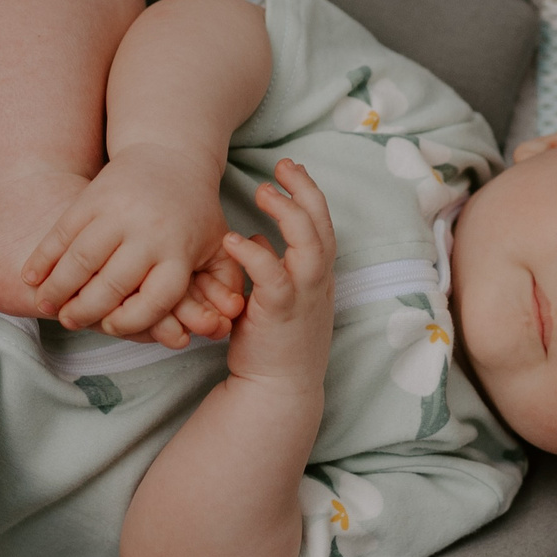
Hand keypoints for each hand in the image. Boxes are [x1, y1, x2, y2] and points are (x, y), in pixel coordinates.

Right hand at [21, 141, 247, 347]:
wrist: (169, 154)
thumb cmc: (193, 212)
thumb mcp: (217, 245)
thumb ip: (225, 284)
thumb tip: (229, 321)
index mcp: (179, 250)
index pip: (154, 300)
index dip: (129, 320)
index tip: (111, 327)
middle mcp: (147, 233)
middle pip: (111, 285)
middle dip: (85, 311)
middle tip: (70, 322)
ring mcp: (116, 213)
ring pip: (80, 261)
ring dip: (57, 289)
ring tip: (46, 305)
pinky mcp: (92, 197)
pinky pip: (61, 233)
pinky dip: (42, 257)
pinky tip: (30, 276)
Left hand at [219, 159, 336, 388]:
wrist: (278, 390)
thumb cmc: (273, 344)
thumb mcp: (276, 299)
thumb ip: (271, 268)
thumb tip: (258, 240)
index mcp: (318, 276)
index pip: (322, 224)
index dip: (309, 193)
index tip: (290, 169)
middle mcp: (318, 282)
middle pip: (323, 224)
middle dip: (305, 190)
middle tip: (283, 165)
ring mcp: (304, 296)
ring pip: (310, 244)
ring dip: (289, 213)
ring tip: (265, 191)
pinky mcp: (282, 313)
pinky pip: (273, 276)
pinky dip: (254, 254)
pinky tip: (233, 239)